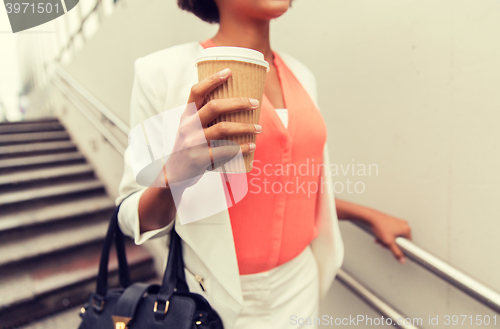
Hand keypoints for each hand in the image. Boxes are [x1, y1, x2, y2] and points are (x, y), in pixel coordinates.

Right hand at [159, 68, 260, 187]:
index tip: (229, 71)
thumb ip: (204, 117)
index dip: (212, 80)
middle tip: (255, 103)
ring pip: (223, 128)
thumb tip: (236, 105)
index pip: (196, 91)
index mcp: (187, 115)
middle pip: (214, 106)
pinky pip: (226, 151)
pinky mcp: (200, 158)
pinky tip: (252, 146)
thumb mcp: (190, 129)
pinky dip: (242, 148)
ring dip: (245, 127)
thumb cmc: (189, 148)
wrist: (173, 175)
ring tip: (258, 128)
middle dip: (238, 103)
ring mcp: (194, 142)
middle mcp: (188, 126)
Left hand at [369, 212, 411, 263]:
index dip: (400, 248)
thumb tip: (402, 259)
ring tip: (380, 240)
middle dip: (391, 244)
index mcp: (406, 229)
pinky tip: (379, 236)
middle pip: (399, 240)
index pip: (407, 243)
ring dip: (387, 240)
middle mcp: (403, 224)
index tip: (396, 249)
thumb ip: (396, 252)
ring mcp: (398, 222)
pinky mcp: (392, 221)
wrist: (370, 217)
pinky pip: (391, 231)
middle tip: (385, 244)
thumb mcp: (389, 242)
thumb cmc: (380, 226)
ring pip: (394, 236)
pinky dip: (385, 235)